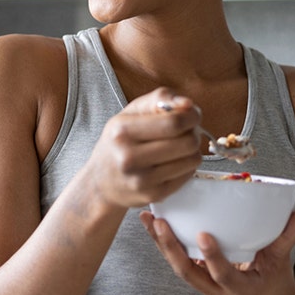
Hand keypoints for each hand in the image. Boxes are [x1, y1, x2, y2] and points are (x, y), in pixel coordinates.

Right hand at [84, 87, 203, 209]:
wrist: (100, 181)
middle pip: (187, 142)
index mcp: (122, 130)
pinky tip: (172, 162)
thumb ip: (159, 100)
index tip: (192, 115)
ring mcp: (142, 179)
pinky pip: (188, 175)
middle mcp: (129, 156)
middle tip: (186, 131)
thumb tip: (188, 104)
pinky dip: (186, 166)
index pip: (174, 122)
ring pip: (192, 159)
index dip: (191, 116)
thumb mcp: (130, 113)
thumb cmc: (119, 142)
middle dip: (193, 133)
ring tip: (178, 147)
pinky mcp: (153, 194)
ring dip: (192, 150)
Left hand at [141, 208, 294, 294]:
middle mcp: (216, 290)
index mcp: (239, 289)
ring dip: (159, 243)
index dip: (213, 257)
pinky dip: (162, 242)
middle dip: (171, 249)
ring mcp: (202, 285)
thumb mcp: (281, 261)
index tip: (203, 235)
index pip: (223, 275)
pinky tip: (151, 221)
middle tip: (161, 223)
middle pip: (188, 273)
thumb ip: (287, 237)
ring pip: (176, 266)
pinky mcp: (193, 274)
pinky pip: (174, 259)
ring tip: (148, 218)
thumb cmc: (272, 276)